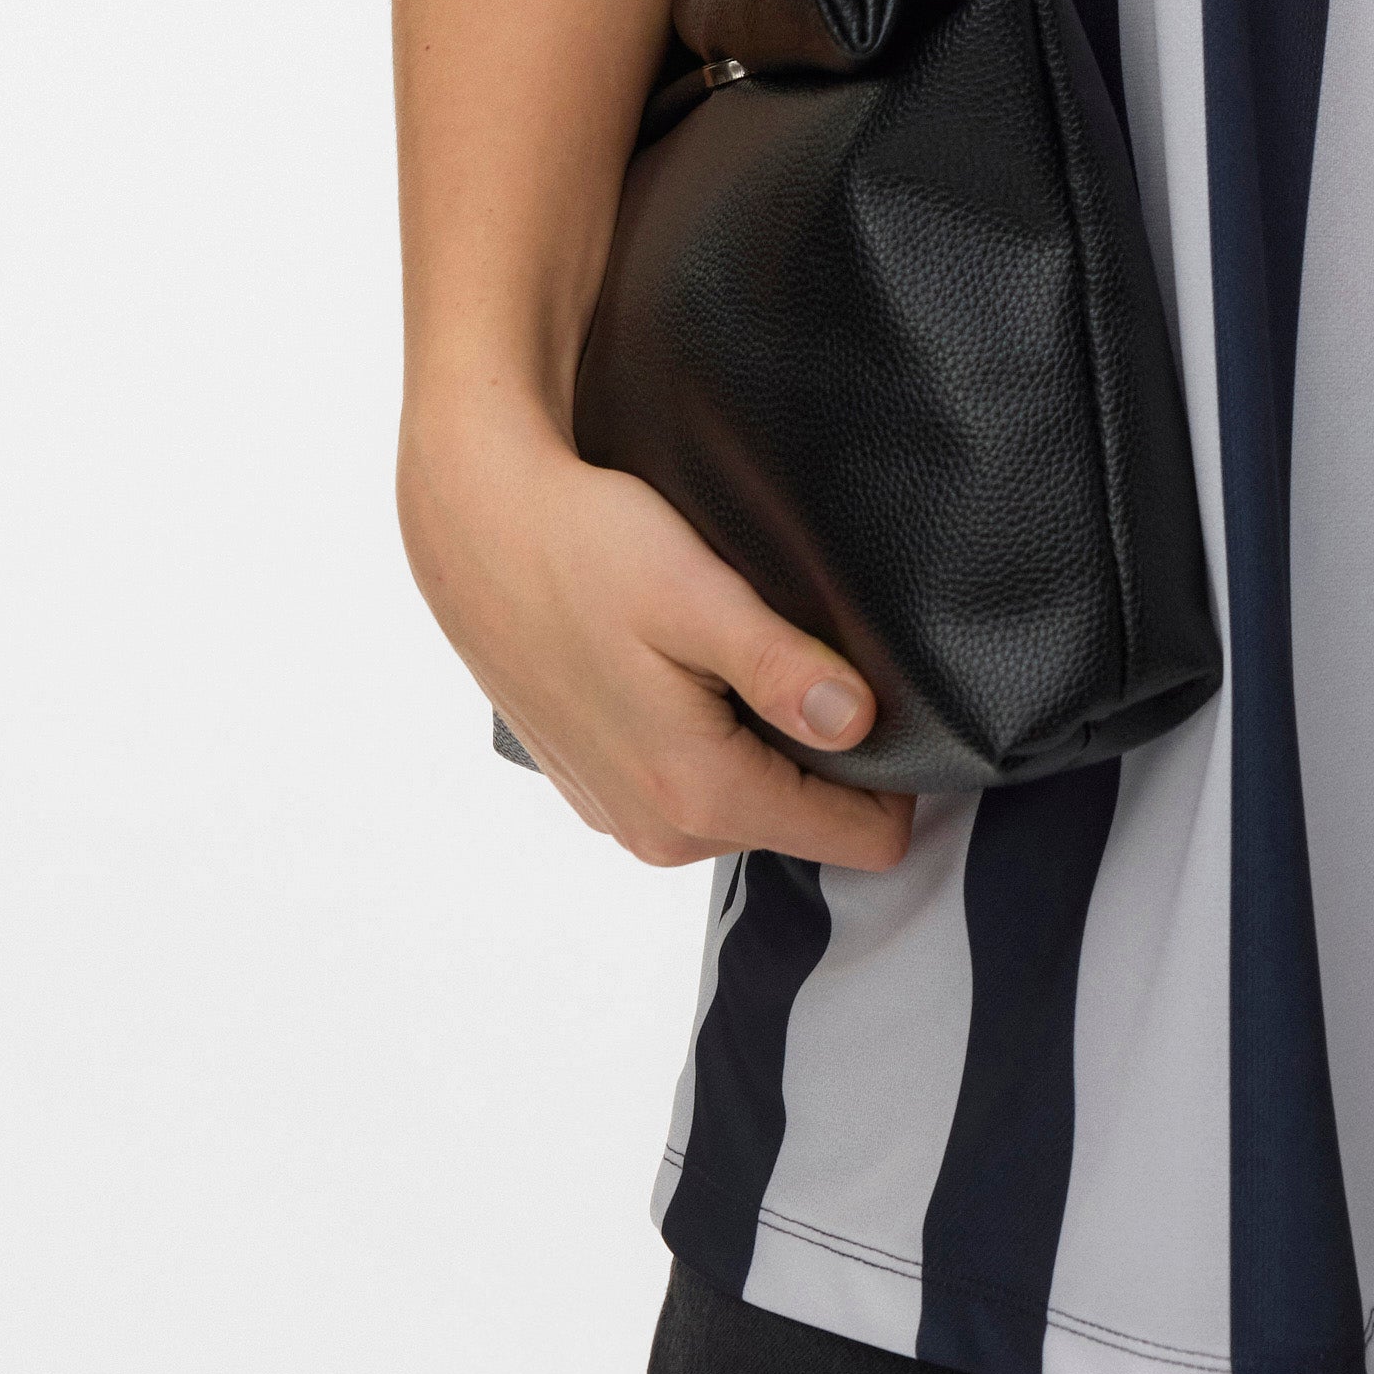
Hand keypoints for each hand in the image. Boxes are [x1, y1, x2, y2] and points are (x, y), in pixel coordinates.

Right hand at [401, 377, 914, 874]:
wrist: (477, 533)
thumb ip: (782, 669)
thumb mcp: (698, 596)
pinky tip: (691, 669)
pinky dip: (714, 739)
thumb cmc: (585, 550)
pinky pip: (696, 787)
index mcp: (698, 795)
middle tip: (811, 657)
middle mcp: (660, 832)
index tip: (892, 701)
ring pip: (752, 804)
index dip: (897, 777)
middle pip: (807, 822)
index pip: (862, 839)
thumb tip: (858, 723)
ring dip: (768, 742)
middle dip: (829, 755)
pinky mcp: (600, 789)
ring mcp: (624, 817)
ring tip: (745, 654)